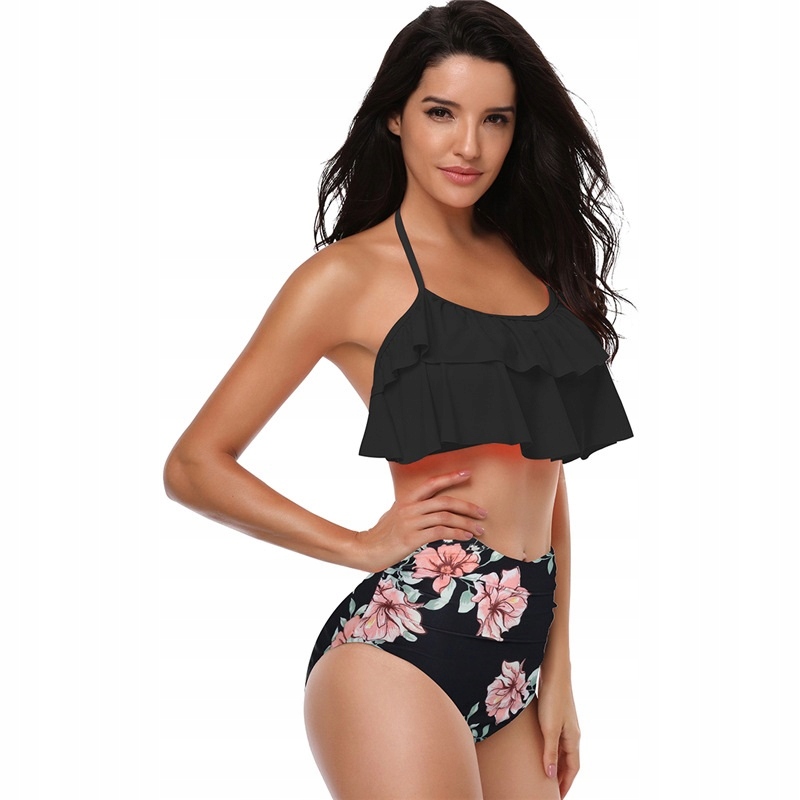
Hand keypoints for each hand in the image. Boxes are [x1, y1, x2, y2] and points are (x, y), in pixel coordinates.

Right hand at [351, 469, 487, 572]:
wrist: (367, 549)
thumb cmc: (383, 534)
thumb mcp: (395, 515)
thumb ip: (412, 509)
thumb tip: (429, 508)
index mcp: (406, 499)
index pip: (432, 483)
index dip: (450, 477)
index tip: (467, 473)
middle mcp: (410, 508)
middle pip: (444, 501)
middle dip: (467, 506)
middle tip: (483, 512)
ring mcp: (411, 522)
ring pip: (445, 516)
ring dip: (466, 523)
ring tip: (479, 529)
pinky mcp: (412, 538)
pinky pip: (440, 532)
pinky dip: (456, 533)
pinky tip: (466, 537)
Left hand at [537, 673, 580, 796]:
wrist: (554, 671)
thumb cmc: (553, 699)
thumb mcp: (549, 729)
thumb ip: (550, 752)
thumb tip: (551, 776)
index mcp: (573, 739)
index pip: (573, 768)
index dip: (566, 783)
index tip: (558, 796)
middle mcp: (572, 733)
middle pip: (569, 761)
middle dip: (562, 776)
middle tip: (551, 790)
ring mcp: (565, 723)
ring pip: (562, 749)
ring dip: (557, 762)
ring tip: (546, 774)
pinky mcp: (557, 714)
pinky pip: (556, 738)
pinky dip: (552, 749)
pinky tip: (542, 748)